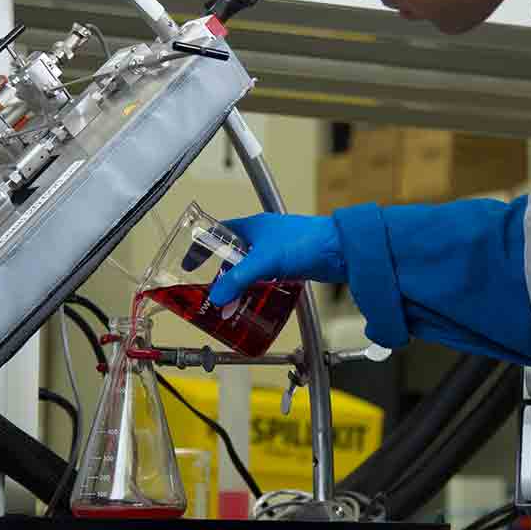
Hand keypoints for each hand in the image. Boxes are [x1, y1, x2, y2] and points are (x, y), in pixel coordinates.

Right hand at [208, 213, 346, 305]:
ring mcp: (277, 252)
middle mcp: (263, 237)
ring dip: (239, 284)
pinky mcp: (290, 266)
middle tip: (210, 291)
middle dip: (220, 273)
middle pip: (232, 255)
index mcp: (252, 226)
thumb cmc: (307, 241)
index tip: (189, 263)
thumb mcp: (265, 261)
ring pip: (249, 269)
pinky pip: (266, 279)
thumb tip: (218, 298)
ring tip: (229, 302)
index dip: (201, 247)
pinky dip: (257, 290)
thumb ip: (239, 279)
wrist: (342, 250)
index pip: (217, 233)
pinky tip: (255, 303)